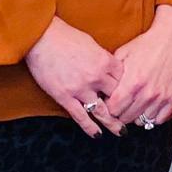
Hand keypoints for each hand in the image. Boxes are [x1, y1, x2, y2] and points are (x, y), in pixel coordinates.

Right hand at [25, 17, 124, 137]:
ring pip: (102, 111)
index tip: (129, 94)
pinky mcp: (65, 97)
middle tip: (129, 115)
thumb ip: (102, 58)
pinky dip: (90, 128)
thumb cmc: (66, 37)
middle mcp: (96, 76)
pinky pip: (81, 117)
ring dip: (113, 123)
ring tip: (121, 132)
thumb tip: (109, 69)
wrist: (42, 37)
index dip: (127, 87)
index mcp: (104, 61)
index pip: (124, 79)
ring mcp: (80, 89)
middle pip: (116, 96)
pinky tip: (97, 135)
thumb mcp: (91, 43)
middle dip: (123, 105)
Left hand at [107, 5, 171, 127]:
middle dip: (120, 112)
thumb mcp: (123, 54)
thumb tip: (101, 89)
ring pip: (142, 121)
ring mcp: (161, 97)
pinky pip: (159, 119)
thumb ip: (111, 74)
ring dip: (136, 115)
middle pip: (126, 118)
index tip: (109, 102)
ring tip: (135, 104)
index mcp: (132, 82)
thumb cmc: (147, 45)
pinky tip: (148, 106)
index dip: (108, 107)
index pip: (113, 109)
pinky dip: (152, 116)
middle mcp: (147, 93)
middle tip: (121, 104)